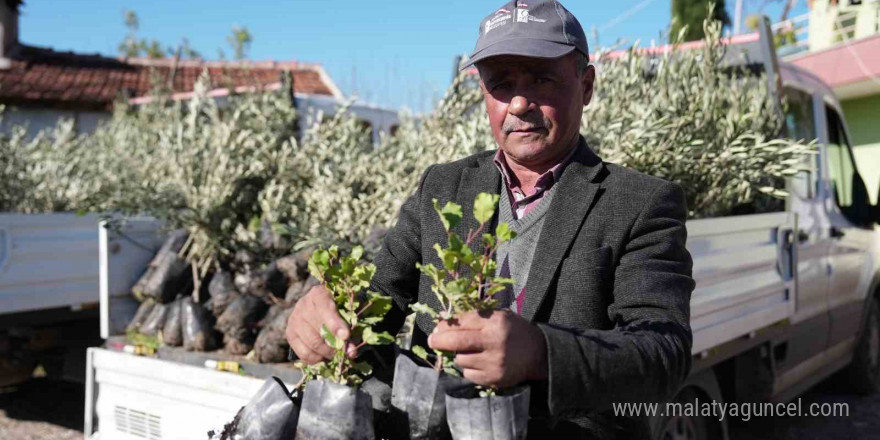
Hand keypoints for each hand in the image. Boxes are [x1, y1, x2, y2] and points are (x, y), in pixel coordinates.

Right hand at [285, 285, 352, 363]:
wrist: (316, 307)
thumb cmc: (336, 307)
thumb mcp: (344, 308)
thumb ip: (349, 324)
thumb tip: (351, 350)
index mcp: (319, 294)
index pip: (325, 309)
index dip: (335, 324)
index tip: (346, 336)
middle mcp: (303, 305)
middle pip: (318, 330)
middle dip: (335, 345)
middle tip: (347, 352)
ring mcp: (294, 320)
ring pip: (312, 343)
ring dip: (328, 354)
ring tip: (337, 355)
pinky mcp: (290, 334)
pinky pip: (303, 353)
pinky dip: (317, 359)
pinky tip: (325, 357)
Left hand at [428, 310, 546, 387]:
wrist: (538, 354)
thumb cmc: (513, 331)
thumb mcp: (498, 316)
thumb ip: (473, 318)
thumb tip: (442, 319)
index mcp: (496, 322)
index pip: (462, 322)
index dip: (445, 325)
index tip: (437, 328)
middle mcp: (494, 342)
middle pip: (456, 342)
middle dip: (439, 341)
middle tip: (432, 340)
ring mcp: (494, 363)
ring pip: (460, 359)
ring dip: (460, 355)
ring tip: (472, 351)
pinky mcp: (494, 379)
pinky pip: (468, 374)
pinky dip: (469, 368)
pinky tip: (479, 363)